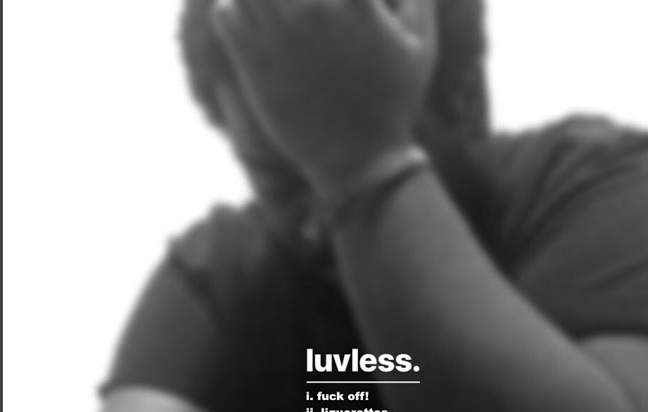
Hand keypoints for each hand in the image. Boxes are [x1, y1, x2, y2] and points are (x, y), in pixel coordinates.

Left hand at [211, 0, 438, 196]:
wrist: (360, 159)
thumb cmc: (395, 101)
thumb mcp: (422, 45)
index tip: (331, 0)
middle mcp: (314, 8)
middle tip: (294, 7)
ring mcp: (280, 34)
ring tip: (270, 11)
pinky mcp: (254, 62)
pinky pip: (225, 12)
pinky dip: (233, 11)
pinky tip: (250, 25)